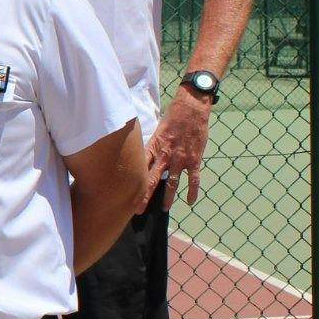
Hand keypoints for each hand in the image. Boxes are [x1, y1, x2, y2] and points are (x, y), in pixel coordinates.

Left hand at [142, 88, 212, 210]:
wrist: (191, 107)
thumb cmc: (172, 117)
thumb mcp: (156, 130)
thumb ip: (151, 145)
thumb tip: (141, 154)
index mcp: (153, 148)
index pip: (139, 169)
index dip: (132, 183)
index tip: (124, 195)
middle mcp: (165, 156)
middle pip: (152, 180)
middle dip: (144, 196)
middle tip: (137, 210)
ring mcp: (180, 159)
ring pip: (172, 183)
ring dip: (167, 197)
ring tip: (163, 209)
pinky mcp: (194, 159)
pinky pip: (193, 179)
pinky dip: (192, 191)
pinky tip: (190, 201)